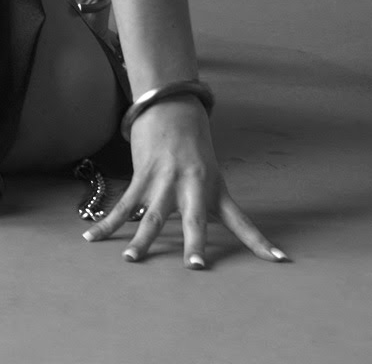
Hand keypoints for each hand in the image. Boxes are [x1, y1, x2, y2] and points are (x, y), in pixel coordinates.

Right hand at [81, 98, 289, 268]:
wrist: (171, 106)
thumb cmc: (193, 146)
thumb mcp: (209, 175)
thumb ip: (207, 206)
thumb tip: (201, 237)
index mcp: (215, 189)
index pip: (242, 221)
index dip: (261, 242)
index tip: (280, 261)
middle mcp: (192, 186)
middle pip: (194, 218)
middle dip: (194, 241)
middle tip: (194, 265)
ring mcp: (165, 180)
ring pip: (153, 215)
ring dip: (141, 239)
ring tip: (131, 258)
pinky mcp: (142, 175)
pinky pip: (123, 204)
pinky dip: (106, 223)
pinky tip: (91, 237)